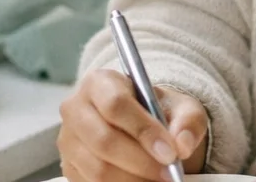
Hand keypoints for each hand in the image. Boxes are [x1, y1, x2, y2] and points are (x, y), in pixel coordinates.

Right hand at [58, 67, 208, 181]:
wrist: (140, 126)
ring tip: (159, 180)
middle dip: (141, 162)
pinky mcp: (69, 167)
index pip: (116, 105)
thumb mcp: (180, 107)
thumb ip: (187, 121)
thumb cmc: (157, 112)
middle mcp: (76, 109)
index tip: (170, 153)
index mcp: (100, 82)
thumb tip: (183, 145)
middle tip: (169, 173)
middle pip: (104, 141)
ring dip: (133, 180)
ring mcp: (68, 141)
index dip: (144, 131)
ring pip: (98, 169)